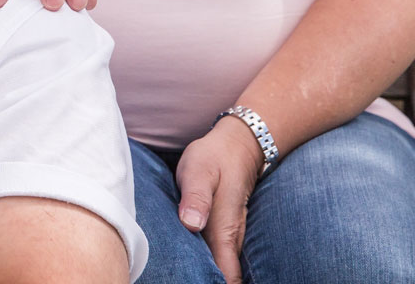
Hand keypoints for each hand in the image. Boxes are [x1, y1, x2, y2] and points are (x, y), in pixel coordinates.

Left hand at [174, 117, 265, 283]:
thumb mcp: (199, 171)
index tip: (192, 283)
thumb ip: (196, 198)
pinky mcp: (224, 230)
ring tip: (182, 276)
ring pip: (222, 268)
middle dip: (207, 282)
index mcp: (224, 231)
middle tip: (177, 280)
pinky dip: (207, 265)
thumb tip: (191, 224)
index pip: (227, 276)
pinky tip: (189, 264)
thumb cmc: (214, 158)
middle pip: (225, 278)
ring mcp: (230, 236)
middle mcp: (231, 239)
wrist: (237, 145)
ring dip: (206, 275)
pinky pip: (219, 257)